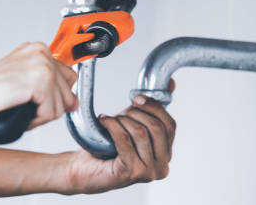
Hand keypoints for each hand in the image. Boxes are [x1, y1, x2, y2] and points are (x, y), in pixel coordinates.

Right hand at [0, 42, 77, 128]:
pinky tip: (19, 111)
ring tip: (19, 108)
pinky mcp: (40, 81)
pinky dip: (36, 120)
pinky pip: (51, 113)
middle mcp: (42, 52)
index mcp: (38, 49)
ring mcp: (42, 65)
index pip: (67, 77)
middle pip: (68, 91)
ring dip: (41, 115)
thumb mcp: (24, 83)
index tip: (37, 99)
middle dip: (50, 105)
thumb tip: (73, 102)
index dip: (54, 95)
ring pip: (61, 104)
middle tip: (24, 105)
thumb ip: (51, 89)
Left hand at [61, 80, 175, 194]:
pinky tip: (104, 121)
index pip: (170, 126)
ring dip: (122, 120)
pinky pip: (125, 141)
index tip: (136, 98)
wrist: (84, 169)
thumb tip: (171, 82)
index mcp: (165, 155)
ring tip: (110, 120)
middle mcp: (161, 167)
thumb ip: (151, 109)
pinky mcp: (130, 173)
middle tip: (121, 112)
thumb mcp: (133, 125)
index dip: (154, 107)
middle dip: (136, 114)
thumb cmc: (107, 147)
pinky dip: (113, 126)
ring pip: (141, 133)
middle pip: (157, 128)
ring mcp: (147, 172)